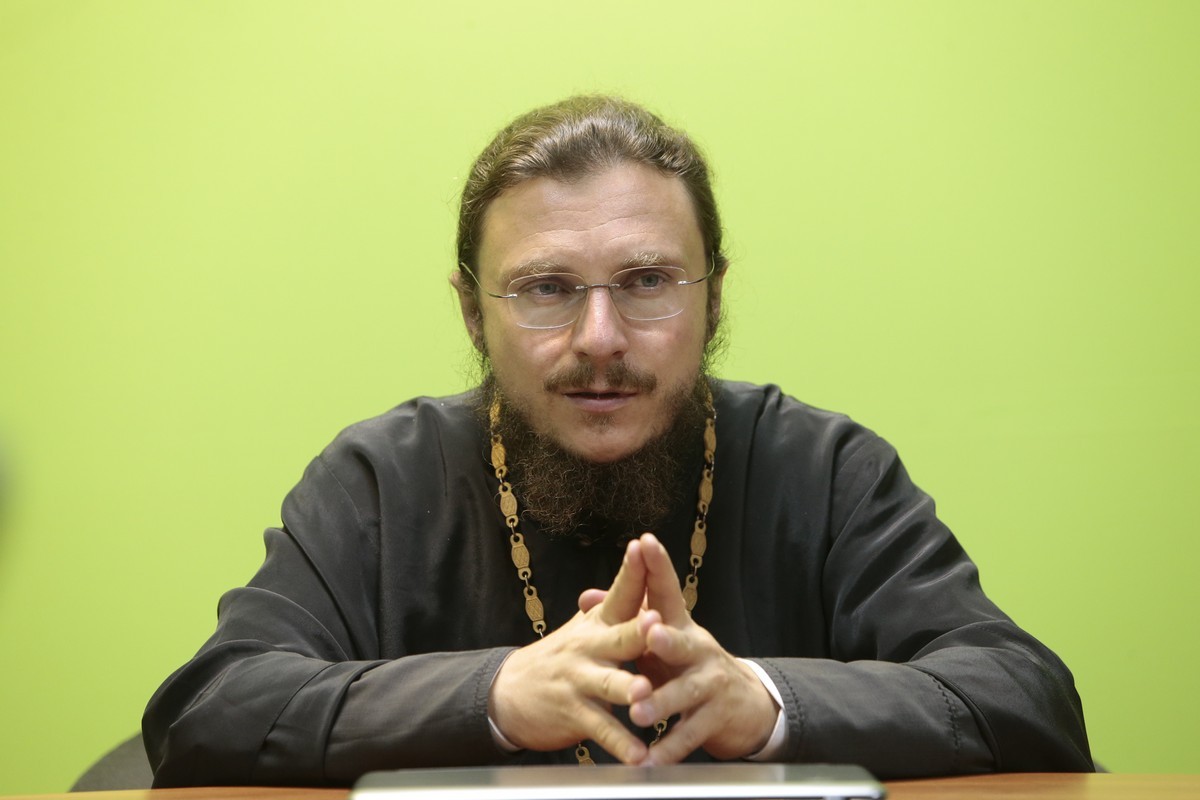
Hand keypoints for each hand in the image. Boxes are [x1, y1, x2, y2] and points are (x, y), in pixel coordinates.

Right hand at [488, 543, 655, 763]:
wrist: (507, 692)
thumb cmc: (559, 657)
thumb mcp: (584, 627)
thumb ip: (614, 603)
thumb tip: (640, 566)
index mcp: (597, 624)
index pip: (619, 592)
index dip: (632, 569)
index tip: (644, 545)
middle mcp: (589, 648)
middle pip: (619, 636)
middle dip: (638, 629)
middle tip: (656, 621)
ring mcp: (580, 681)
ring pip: (609, 684)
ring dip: (628, 689)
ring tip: (645, 695)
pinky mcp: (574, 714)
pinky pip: (601, 730)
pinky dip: (621, 744)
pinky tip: (639, 756)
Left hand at [624, 534, 779, 763]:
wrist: (743, 705)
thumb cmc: (687, 664)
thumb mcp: (661, 639)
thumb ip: (625, 617)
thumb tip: (586, 595)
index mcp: (681, 626)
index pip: (667, 591)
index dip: (657, 566)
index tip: (645, 542)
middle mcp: (699, 650)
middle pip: (683, 641)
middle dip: (667, 638)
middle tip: (650, 633)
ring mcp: (710, 684)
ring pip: (685, 693)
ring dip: (662, 703)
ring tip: (639, 713)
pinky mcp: (715, 719)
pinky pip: (689, 735)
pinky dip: (669, 749)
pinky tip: (651, 760)